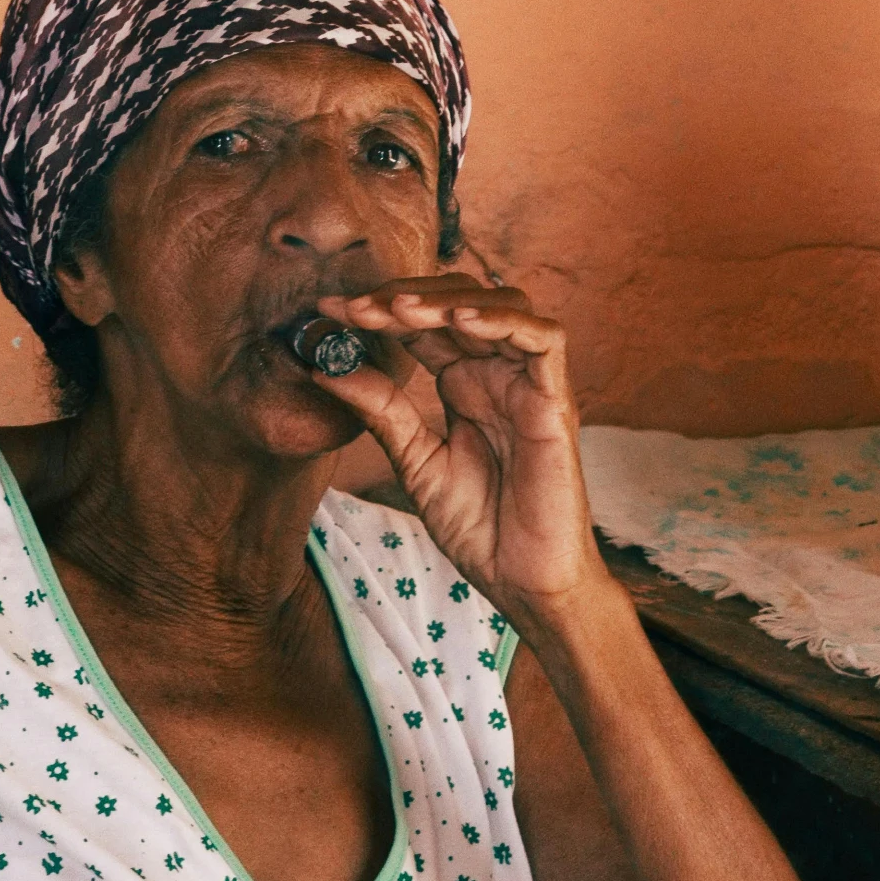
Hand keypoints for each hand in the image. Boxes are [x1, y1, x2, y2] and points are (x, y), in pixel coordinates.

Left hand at [309, 277, 613, 625]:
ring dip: (448, 300)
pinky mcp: (556, 401)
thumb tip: (323, 367)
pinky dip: (504, 321)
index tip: (327, 309)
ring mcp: (528, 384)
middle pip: (457, 302)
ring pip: (502, 306)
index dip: (377, 310)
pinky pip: (544, 340)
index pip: (421, 327)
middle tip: (357, 307)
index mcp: (463, 386)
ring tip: (399, 310)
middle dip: (404, 297)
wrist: (524, 582)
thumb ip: (380, 412)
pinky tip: (460, 321)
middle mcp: (496, 375)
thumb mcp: (415, 462)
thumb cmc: (481, 528)